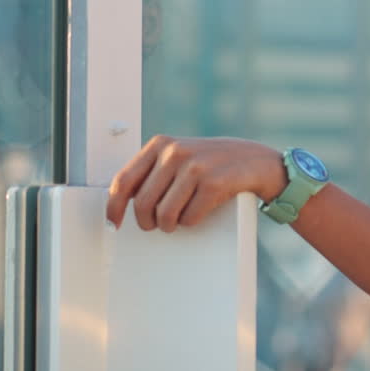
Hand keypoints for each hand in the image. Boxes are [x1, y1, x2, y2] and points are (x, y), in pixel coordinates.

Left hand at [105, 136, 285, 231]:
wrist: (256, 161)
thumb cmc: (211, 165)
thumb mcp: (180, 157)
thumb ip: (154, 171)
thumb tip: (121, 203)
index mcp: (160, 145)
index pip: (123, 181)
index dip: (114, 207)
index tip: (113, 224)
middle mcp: (175, 152)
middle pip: (143, 204)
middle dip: (147, 222)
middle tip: (156, 225)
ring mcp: (195, 167)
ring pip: (165, 215)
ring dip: (170, 225)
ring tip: (178, 220)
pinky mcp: (214, 183)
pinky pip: (189, 219)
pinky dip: (193, 223)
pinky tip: (200, 212)